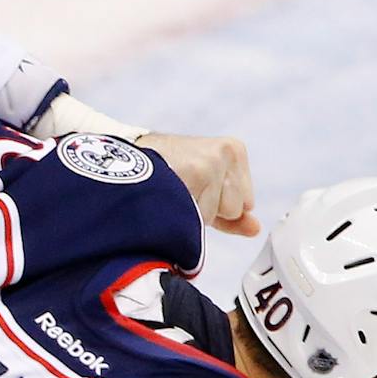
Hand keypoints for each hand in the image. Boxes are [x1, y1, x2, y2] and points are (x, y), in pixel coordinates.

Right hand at [143, 133, 259, 235]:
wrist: (120, 163)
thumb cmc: (161, 176)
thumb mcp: (204, 191)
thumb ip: (232, 213)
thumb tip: (256, 228)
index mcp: (233, 149)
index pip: (245, 203)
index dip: (216, 205)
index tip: (191, 188)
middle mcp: (226, 151)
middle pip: (235, 208)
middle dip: (208, 208)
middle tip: (179, 189)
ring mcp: (213, 161)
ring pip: (218, 213)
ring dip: (194, 211)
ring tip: (171, 191)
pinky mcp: (200, 169)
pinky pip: (203, 214)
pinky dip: (185, 214)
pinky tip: (168, 196)